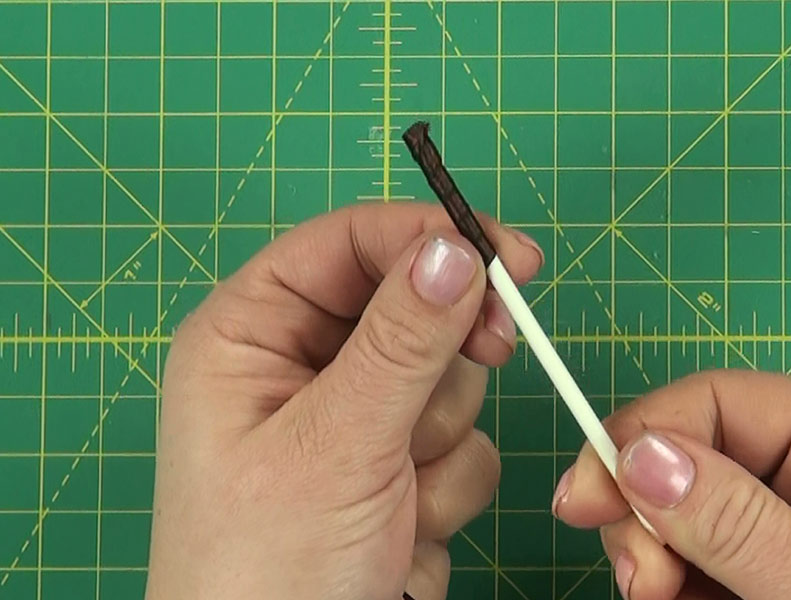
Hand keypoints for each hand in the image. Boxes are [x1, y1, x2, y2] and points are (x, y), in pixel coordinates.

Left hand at [145, 203, 542, 599]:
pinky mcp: (399, 468)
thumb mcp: (331, 446)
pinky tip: (404, 526)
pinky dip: (449, 486)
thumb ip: (400, 343)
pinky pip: (464, 441)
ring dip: (439, 436)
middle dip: (447, 348)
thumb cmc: (264, 573)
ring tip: (395, 490)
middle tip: (492, 350)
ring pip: (450, 376)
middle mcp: (304, 367)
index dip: (429, 238)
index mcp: (252, 334)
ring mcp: (357, 421)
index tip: (509, 258)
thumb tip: (455, 250)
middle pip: (413, 303)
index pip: (350, 243)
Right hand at [552, 370, 790, 599]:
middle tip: (643, 586)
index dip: (642, 436)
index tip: (584, 501)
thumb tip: (639, 455)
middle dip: (649, 514)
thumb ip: (737, 524)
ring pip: (688, 513)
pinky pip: (704, 559)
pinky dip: (679, 585)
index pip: (722, 400)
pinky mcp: (784, 572)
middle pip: (695, 456)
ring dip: (658, 558)